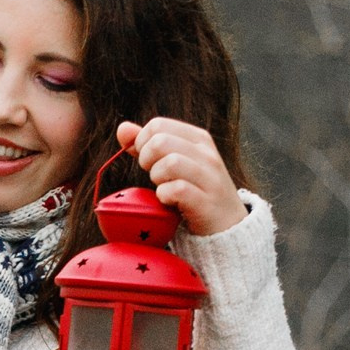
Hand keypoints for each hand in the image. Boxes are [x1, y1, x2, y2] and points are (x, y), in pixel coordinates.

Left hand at [117, 118, 243, 235]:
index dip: (142, 142)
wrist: (227, 225)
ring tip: (163, 187)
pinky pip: (177, 190)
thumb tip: (122, 129)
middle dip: (146, 160)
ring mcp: (209, 177)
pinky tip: (169, 201)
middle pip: (160, 142)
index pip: (158, 125)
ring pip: (170, 163)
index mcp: (198, 138)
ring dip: (157, 178)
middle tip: (153, 175)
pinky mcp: (206, 202)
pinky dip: (165, 196)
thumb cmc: (195, 190)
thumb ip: (148, 146)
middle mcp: (207, 153)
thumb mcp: (175, 163)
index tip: (148, 161)